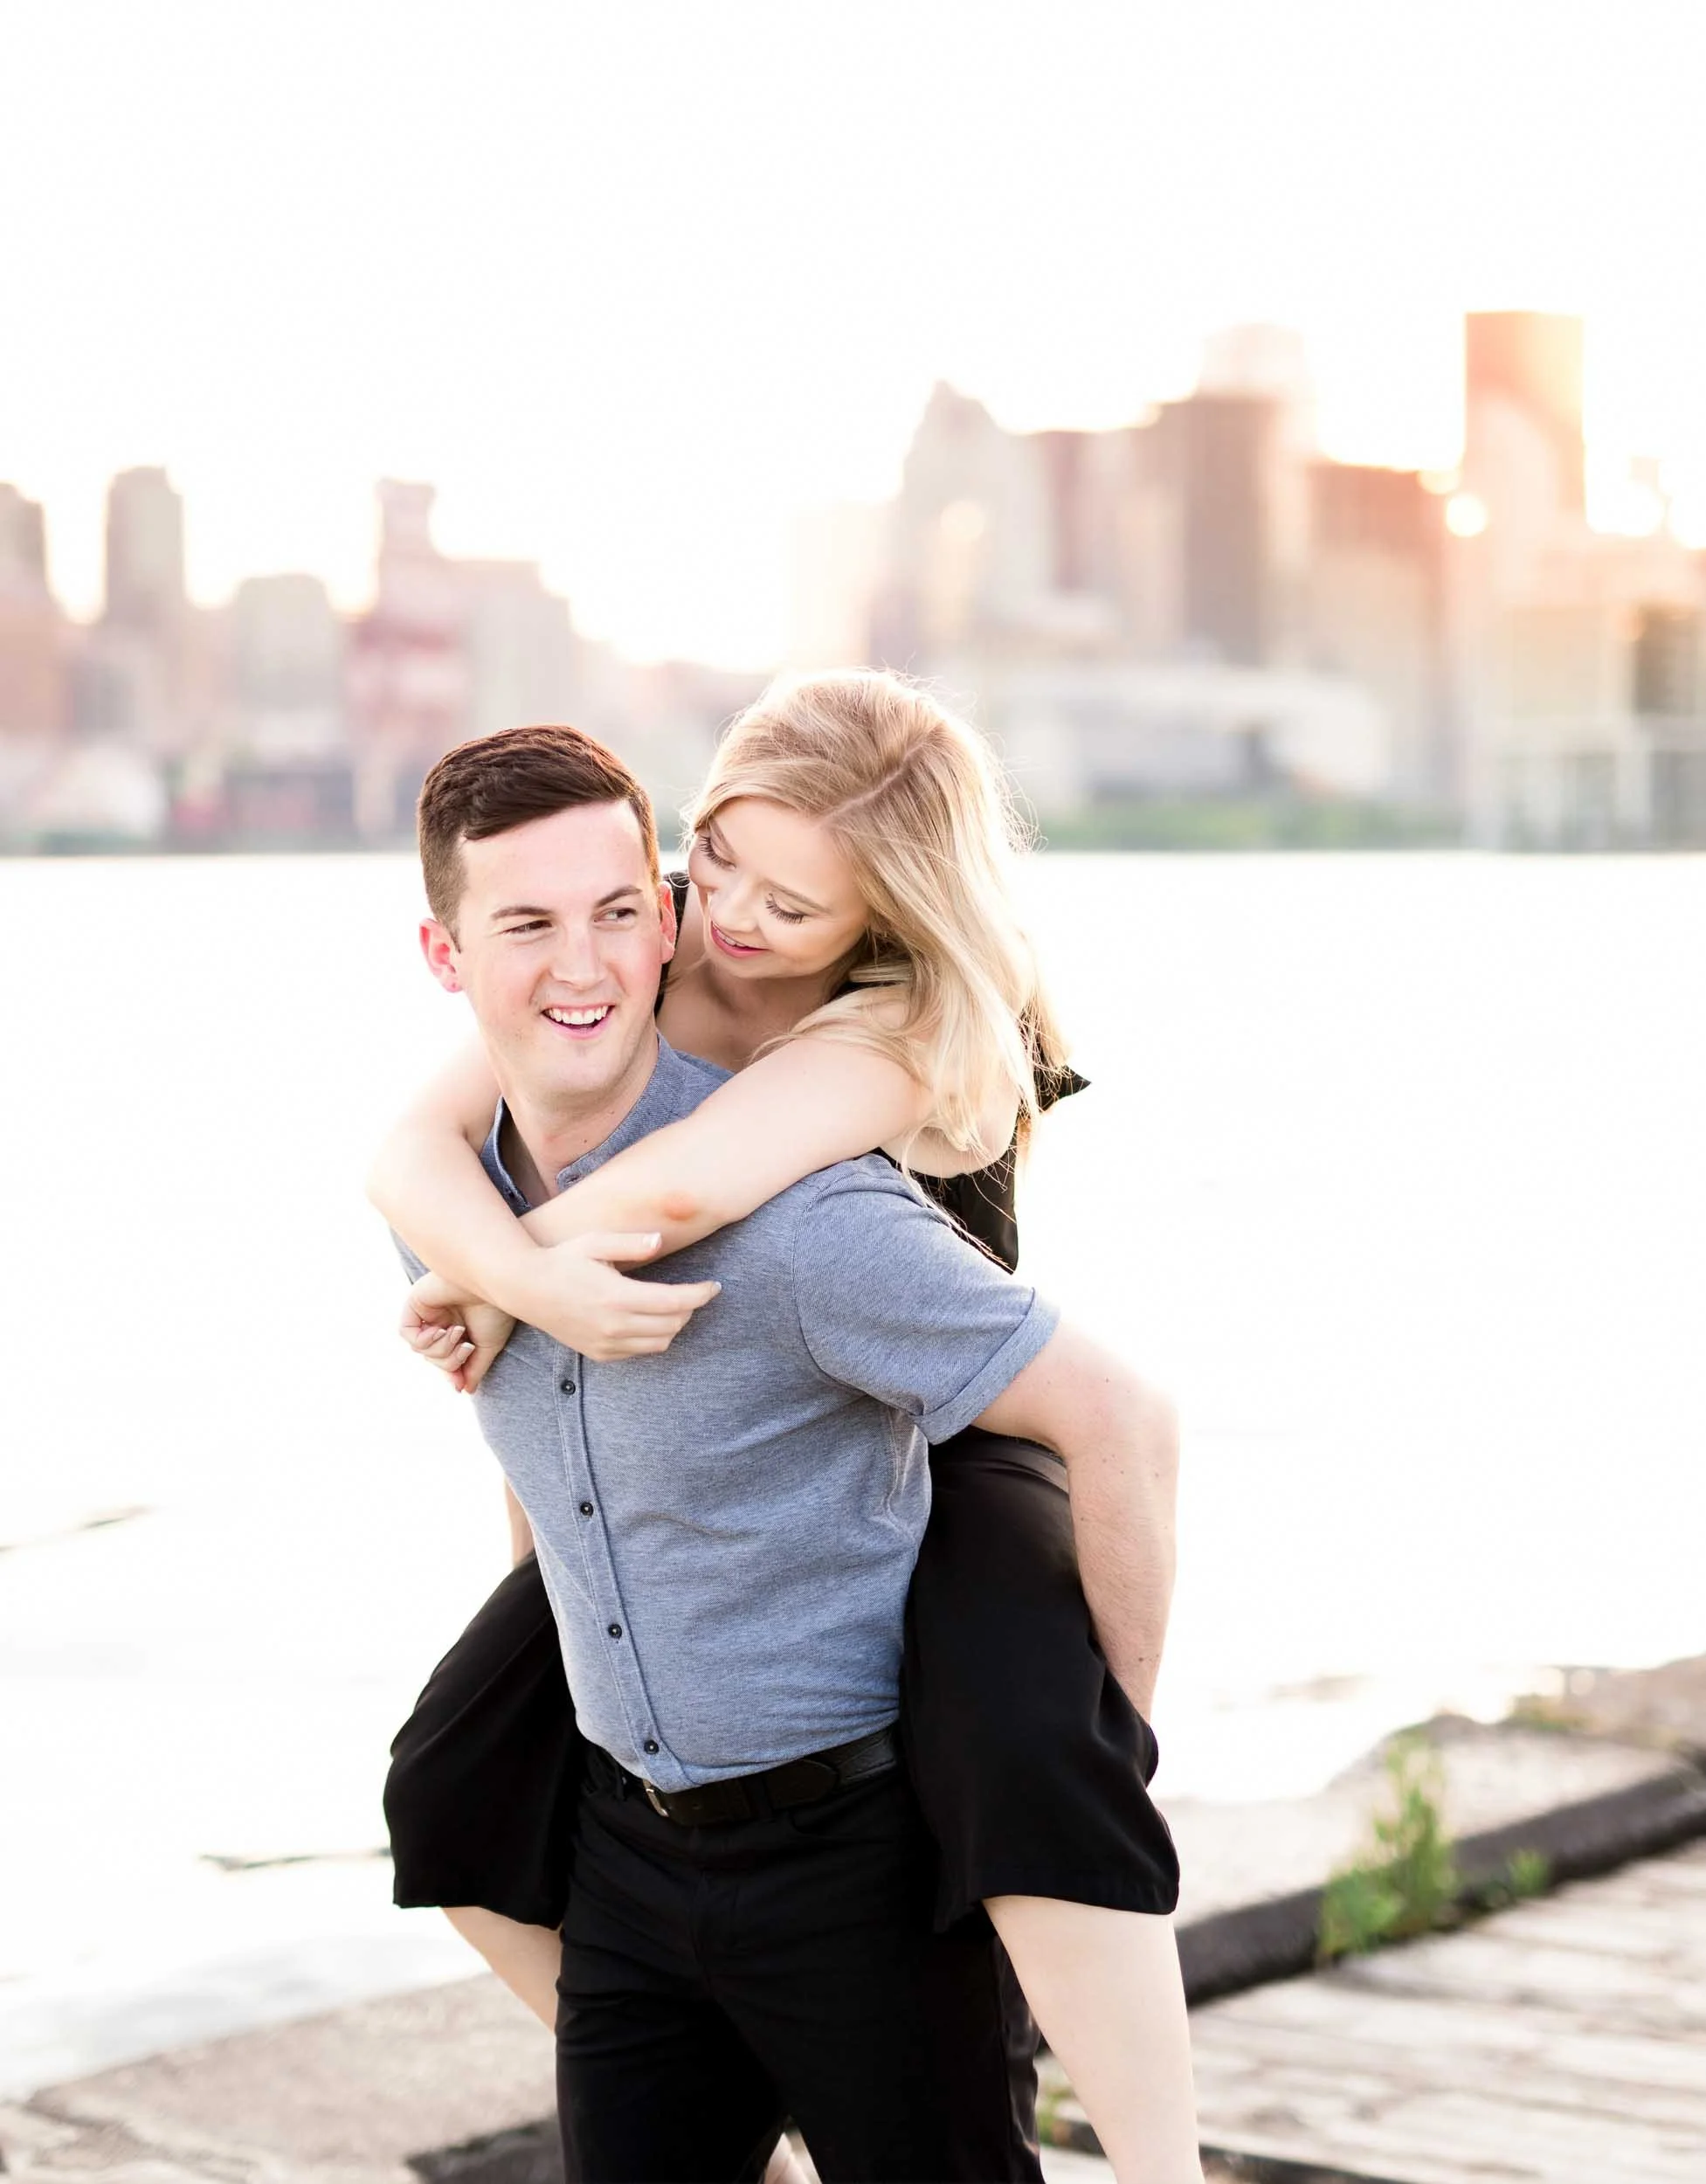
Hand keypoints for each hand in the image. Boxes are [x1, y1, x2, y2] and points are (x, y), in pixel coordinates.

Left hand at [400, 1269, 516, 1392]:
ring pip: (422, 1349)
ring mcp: (430, 1312)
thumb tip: (465, 1390)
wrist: (493, 1282)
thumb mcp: (488, 1347)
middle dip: (450, 1361)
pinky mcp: (415, 1304)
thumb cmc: (495, 1310)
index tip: (460, 1384)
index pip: (448, 1359)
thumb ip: (474, 1368)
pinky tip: (441, 1330)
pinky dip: (425, 1340)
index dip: (453, 1372)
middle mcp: (444, 1319)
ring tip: (457, 1333)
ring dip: (441, 1349)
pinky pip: (408, 1335)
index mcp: (462, 1327)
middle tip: (467, 1347)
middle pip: (434, 1358)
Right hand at [518, 1231, 720, 1360]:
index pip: (674, 1302)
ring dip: (674, 1325)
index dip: (700, 1295)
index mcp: (617, 1296)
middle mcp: (613, 1326)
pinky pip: (639, 1352)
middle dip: (690, 1308)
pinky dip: (653, 1338)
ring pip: (660, 1343)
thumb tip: (660, 1241)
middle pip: (673, 1325)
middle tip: (692, 1292)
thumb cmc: (562, 1259)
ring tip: (673, 1306)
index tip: (715, 1286)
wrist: (525, 1288)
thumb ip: (631, 1243)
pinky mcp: (599, 1354)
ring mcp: (606, 1343)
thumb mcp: (595, 1242)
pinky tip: (648, 1319)